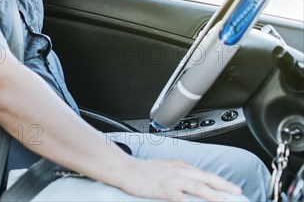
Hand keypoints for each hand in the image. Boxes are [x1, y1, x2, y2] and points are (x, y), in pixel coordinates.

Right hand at [118, 158, 242, 201]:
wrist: (126, 169)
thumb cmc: (144, 170)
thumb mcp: (166, 166)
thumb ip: (180, 172)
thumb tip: (193, 178)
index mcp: (181, 165)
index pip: (205, 174)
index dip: (221, 182)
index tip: (233, 189)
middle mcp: (179, 170)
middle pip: (206, 179)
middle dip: (224, 187)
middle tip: (238, 193)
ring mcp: (172, 179)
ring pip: (198, 187)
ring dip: (214, 196)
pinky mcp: (164, 188)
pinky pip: (181, 198)